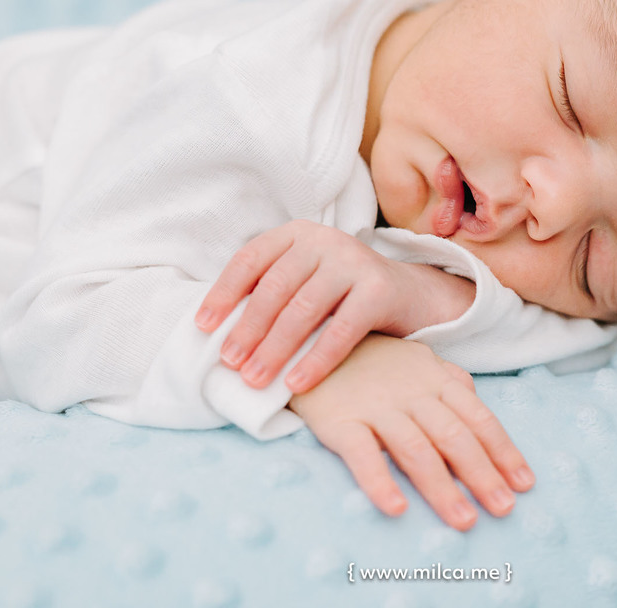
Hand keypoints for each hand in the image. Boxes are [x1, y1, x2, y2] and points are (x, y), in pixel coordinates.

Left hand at [195, 220, 474, 392]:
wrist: (413, 294)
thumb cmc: (344, 296)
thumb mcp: (306, 281)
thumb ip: (272, 293)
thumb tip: (221, 335)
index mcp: (297, 234)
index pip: (250, 259)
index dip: (223, 293)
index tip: (203, 328)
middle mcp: (325, 240)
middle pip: (275, 286)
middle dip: (248, 329)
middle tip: (230, 364)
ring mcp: (354, 260)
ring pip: (304, 308)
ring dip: (275, 348)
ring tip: (255, 379)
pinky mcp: (380, 288)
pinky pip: (342, 329)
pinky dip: (316, 359)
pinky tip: (297, 382)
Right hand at [289, 335, 534, 530]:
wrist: (309, 338)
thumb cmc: (370, 359)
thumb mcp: (416, 360)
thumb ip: (450, 381)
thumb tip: (480, 404)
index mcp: (435, 380)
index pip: (478, 418)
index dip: (503, 451)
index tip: (524, 484)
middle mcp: (412, 393)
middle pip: (454, 437)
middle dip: (482, 475)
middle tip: (504, 509)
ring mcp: (376, 406)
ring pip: (416, 449)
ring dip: (443, 487)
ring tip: (464, 520)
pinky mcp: (340, 420)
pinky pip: (362, 454)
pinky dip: (379, 481)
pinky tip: (397, 509)